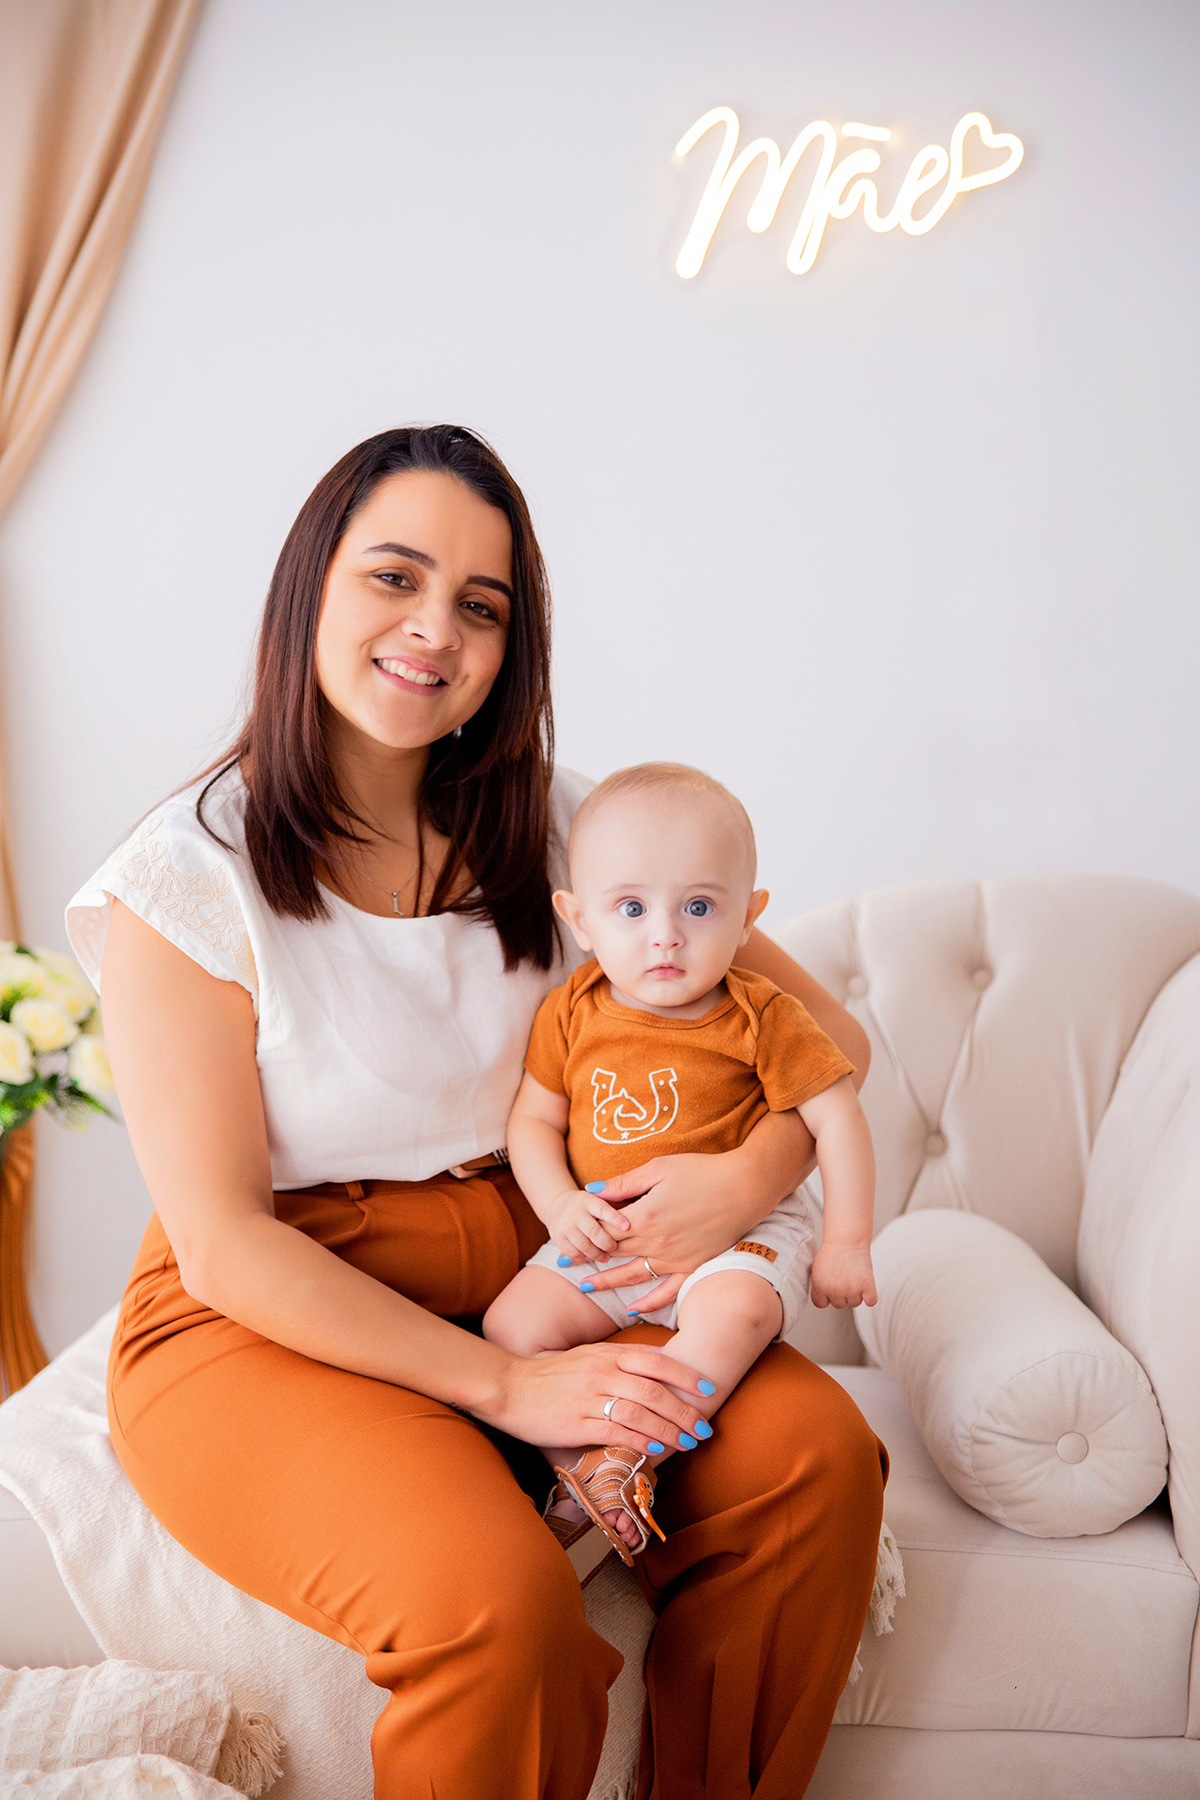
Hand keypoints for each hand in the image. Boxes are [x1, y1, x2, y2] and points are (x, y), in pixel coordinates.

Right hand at [491, 1339, 715, 1456]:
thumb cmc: (551, 1375)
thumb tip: (657, 1363)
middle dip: (685, 1410)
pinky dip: (640, 1440)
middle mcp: (602, 1372)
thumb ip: (619, 1360)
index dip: (686, 1375)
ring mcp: (589, 1397)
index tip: (709, 1388)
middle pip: (655, 1389)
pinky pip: (616, 1431)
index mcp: (607, 1354)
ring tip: (688, 1442)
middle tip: (705, 1426)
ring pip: (640, 1411)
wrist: (509, 1386)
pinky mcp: (577, 1422)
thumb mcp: (587, 1357)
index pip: (656, 1361)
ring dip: (669, 1429)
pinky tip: (656, 1449)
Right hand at [544, 1186, 631, 1264]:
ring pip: (584, 1245)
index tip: (628, 1227)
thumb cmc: (587, 1205)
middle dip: (607, 1243)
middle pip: (594, 1231)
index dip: (615, 1219)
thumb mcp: (598, 1196)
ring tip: (606, 1256)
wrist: (557, 1204)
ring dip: (597, 1254)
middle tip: (615, 1246)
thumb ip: (614, 1203)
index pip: (603, 1209)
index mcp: (589, 1200)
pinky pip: (573, 1253)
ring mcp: (565, 1225)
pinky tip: (592, 1257)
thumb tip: (630, 1218)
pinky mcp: (558, 1237)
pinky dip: (584, 1258)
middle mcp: (575, 1211)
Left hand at [581, 1149, 765, 1312]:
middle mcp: (657, 1243)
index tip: (566, 1239)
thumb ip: (623, 1183)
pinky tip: (634, 1310)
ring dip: (609, 1282)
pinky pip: (668, 1291)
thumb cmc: (703, 1171)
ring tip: (586, 1287)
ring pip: (634, 1275)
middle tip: (564, 1263)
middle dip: (588, 1257)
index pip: (605, 1230)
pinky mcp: (694, 1265)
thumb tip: (592, 1190)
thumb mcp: (659, 1169)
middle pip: (615, 1253)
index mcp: (645, 1217)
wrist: (745, 1186)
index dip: (584, 1235)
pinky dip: (650, 1303)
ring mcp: (676, 1258)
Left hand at [811, 1241, 876, 1308]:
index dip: (826, 1296)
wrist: (847, 1238)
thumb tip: (821, 1298)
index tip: (830, 1288)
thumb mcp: (816, 1269)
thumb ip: (818, 1286)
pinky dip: (870, 1296)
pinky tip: (866, 1287)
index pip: (821, 1304)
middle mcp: (835, 1291)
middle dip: (841, 1294)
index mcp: (820, 1287)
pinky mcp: (867, 1286)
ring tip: (854, 1277)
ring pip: (855, 1303)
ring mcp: (851, 1289)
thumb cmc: (832, 1251)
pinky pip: (871, 1301)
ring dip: (856, 1293)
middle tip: (844, 1278)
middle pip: (839, 1305)